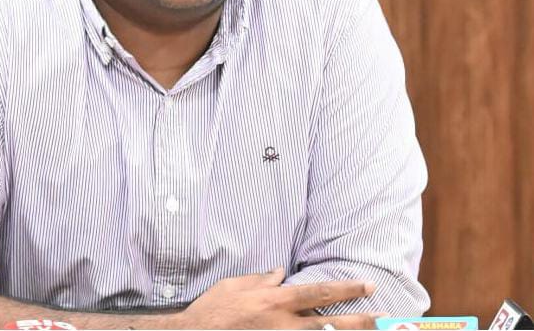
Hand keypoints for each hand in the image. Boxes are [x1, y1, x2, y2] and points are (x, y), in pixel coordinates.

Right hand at [179, 267, 382, 328]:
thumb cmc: (214, 310)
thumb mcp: (236, 286)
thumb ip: (262, 279)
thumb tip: (281, 273)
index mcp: (276, 300)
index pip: (319, 292)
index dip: (346, 288)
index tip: (367, 285)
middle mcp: (283, 323)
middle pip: (330, 322)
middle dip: (359, 320)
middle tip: (384, 317)